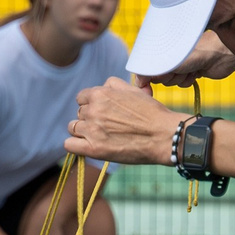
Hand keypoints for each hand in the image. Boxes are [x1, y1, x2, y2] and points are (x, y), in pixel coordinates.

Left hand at [69, 77, 184, 165]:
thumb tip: (102, 87)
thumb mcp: (134, 90)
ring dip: (83, 132)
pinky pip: (69, 145)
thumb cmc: (152, 114)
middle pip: (79, 113)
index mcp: (101, 94)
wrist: (164, 136)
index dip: (91, 105)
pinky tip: (87, 146)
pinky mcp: (93, 149)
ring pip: (73, 128)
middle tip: (107, 126)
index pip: (81, 97)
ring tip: (100, 137)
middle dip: (90, 118)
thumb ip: (114, 85)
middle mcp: (93, 110)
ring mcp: (92, 130)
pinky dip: (75, 145)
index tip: (102, 112)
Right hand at [137, 27, 234, 88]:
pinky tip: (196, 73)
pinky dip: (188, 81)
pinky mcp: (190, 71)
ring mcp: (179, 63)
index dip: (144, 80)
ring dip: (180, 79)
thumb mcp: (170, 62)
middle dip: (168, 77)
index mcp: (160, 48)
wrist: (221, 54)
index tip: (146, 90)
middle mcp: (168, 55)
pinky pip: (182, 83)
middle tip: (178, 70)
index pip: (144, 68)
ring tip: (190, 70)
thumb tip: (138, 80)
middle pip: (158, 77)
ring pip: (170, 82)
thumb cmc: (196, 53)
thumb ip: (152, 71)